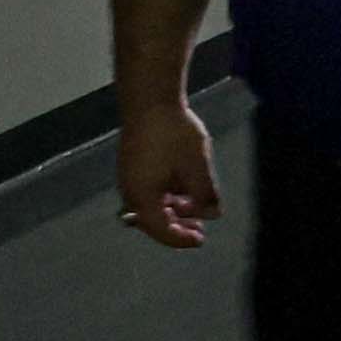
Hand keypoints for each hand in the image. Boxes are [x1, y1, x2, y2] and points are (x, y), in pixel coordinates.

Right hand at [116, 103, 222, 248]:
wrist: (150, 100)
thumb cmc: (173, 133)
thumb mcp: (197, 167)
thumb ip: (205, 195)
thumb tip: (212, 214)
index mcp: (143, 198)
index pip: (161, 231)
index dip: (181, 239)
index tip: (200, 240)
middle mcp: (130, 191)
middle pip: (152, 221)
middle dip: (176, 227)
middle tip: (198, 230)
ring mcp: (128, 176)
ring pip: (150, 205)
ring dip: (172, 210)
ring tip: (195, 207)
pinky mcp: (132, 163)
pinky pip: (147, 190)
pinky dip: (165, 196)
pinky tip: (183, 189)